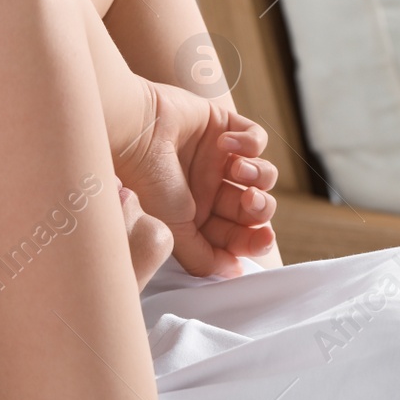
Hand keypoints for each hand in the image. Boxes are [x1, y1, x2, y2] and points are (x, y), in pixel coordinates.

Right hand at [118, 79, 276, 277]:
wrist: (135, 135)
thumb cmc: (148, 185)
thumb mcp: (174, 232)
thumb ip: (203, 258)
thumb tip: (233, 271)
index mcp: (200, 216)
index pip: (240, 234)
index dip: (257, 240)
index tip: (265, 238)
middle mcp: (212, 189)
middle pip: (257, 207)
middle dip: (260, 208)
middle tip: (248, 200)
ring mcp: (219, 159)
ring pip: (264, 174)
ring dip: (259, 175)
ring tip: (238, 169)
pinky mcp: (224, 128)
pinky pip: (257, 138)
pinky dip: (251, 142)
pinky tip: (226, 143)